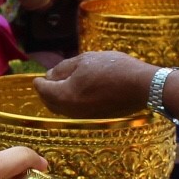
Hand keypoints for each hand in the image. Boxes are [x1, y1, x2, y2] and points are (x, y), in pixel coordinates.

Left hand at [32, 52, 155, 117]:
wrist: (141, 86)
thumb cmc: (112, 68)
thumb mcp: (85, 60)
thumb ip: (63, 69)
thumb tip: (49, 75)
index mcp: (65, 95)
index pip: (44, 90)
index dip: (39, 83)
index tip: (37, 78)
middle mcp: (71, 110)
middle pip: (50, 103)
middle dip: (46, 93)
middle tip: (46, 83)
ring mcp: (84, 116)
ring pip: (62, 109)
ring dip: (57, 99)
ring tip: (60, 86)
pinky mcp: (95, 117)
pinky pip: (74, 111)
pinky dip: (69, 103)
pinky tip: (76, 93)